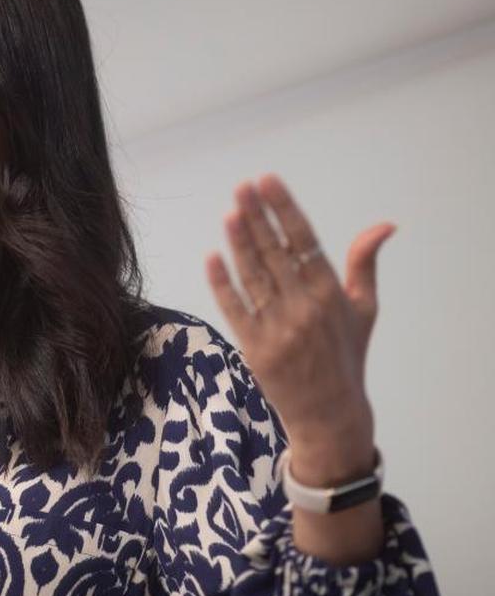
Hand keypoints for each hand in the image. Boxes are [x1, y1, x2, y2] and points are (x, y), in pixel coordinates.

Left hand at [205, 174, 394, 484]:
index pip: (304, 241)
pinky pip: (235, 308)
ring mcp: (279, 328)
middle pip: (276, 253)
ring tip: (229, 212)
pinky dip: (222, 283)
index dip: (284, 209)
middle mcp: (306, 308)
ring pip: (254, 277)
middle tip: (242, 187)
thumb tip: (384, 225)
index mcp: (332, 294)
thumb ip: (364, 263)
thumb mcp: (363, 309)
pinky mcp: (256, 348)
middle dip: (258, 217)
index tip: (267, 182)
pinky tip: (212, 257)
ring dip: (239, 243)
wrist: (329, 413)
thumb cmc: (346, 355)